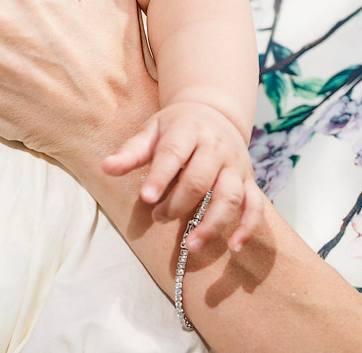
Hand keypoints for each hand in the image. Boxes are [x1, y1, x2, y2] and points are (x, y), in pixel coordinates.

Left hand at [105, 100, 265, 251]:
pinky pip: (255, 205)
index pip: (174, 154)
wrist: (214, 113)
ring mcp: (236, 165)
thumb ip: (132, 152)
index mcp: (189, 130)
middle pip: (200, 180)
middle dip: (178, 204)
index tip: (146, 198)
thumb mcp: (152, 131)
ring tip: (191, 245)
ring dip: (212, 223)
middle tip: (158, 217)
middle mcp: (216, 147)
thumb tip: (106, 167)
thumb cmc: (176, 128)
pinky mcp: (249, 181)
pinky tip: (234, 247)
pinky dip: (248, 226)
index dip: (160, 176)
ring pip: (230, 196)